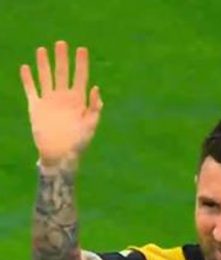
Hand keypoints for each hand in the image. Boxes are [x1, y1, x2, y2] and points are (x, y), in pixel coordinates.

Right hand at [20, 41, 102, 166]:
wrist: (60, 155)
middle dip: (62, 58)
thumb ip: (94, 108)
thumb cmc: (79, 142)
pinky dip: (28, 79)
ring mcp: (49, 100)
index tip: (82, 49)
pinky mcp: (36, 106)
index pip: (80, 77)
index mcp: (78, 100)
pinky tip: (25, 68)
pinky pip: (31, 90)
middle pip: (62, 73)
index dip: (81, 63)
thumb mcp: (90, 125)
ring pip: (46, 77)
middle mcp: (63, 97)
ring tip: (42, 49)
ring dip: (44, 64)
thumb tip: (95, 89)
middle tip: (61, 43)